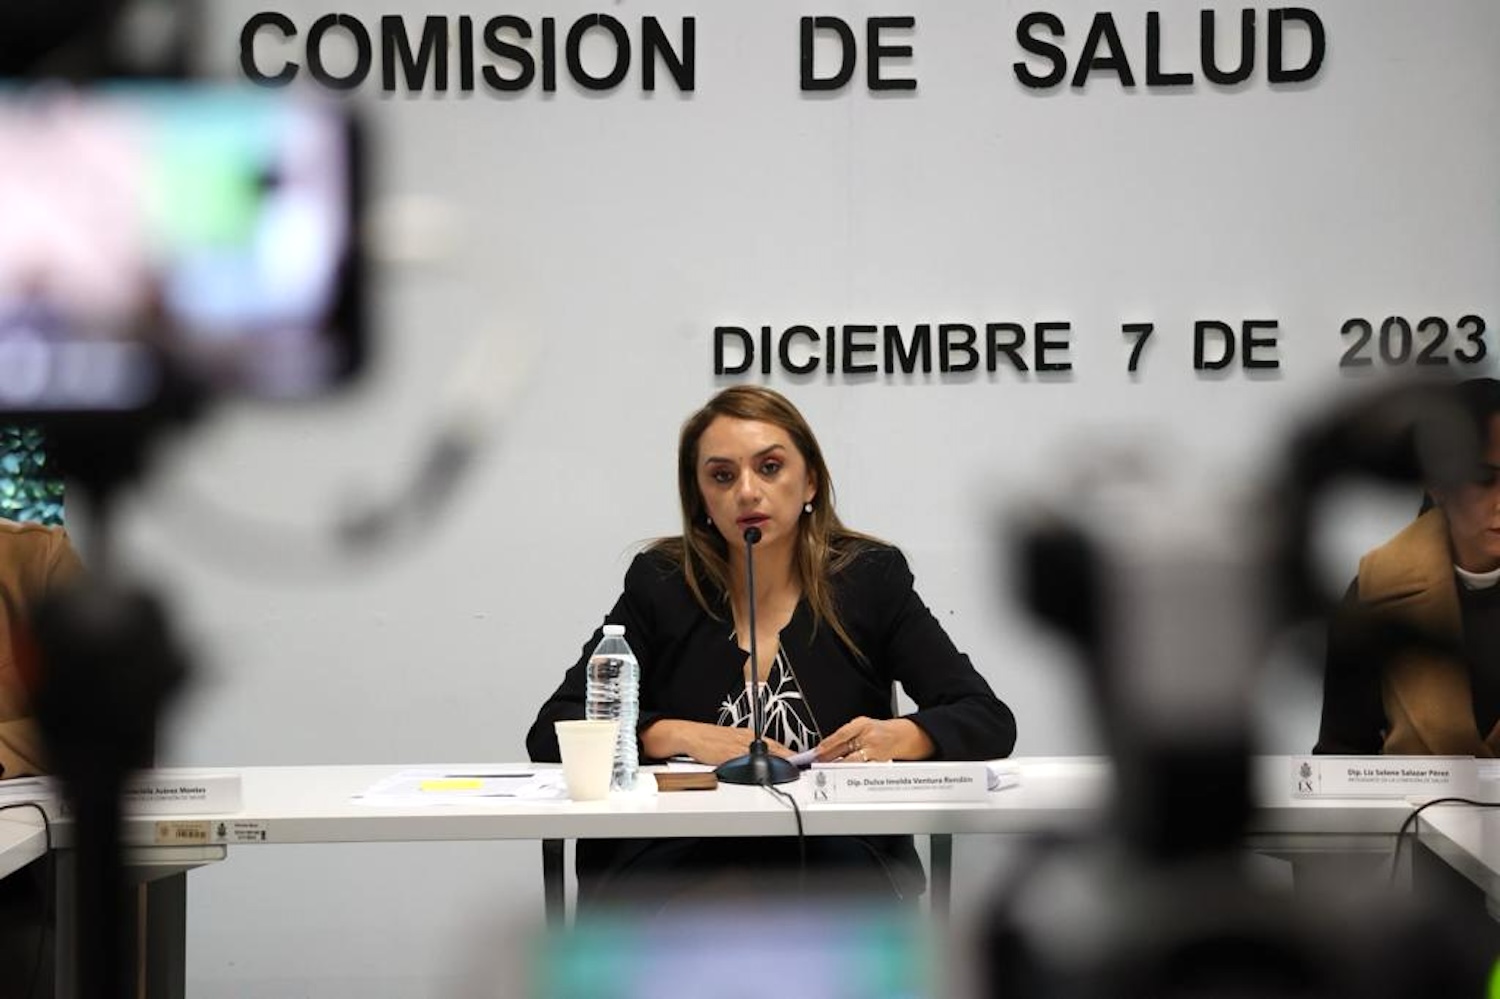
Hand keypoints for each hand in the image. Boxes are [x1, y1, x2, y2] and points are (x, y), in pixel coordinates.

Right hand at [641, 719, 790, 765]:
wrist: (689, 736)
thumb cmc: (707, 741)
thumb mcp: (730, 743)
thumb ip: (745, 750)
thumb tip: (761, 760)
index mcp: (747, 735)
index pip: (773, 744)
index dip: (788, 753)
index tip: (801, 759)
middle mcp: (745, 738)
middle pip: (773, 748)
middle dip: (788, 756)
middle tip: (801, 763)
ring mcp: (738, 746)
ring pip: (763, 752)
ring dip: (778, 759)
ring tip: (791, 766)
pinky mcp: (728, 754)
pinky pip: (748, 759)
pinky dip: (759, 764)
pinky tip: (767, 768)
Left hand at [815, 716, 933, 762]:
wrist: (900, 736)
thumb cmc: (878, 730)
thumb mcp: (861, 725)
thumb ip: (845, 735)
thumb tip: (825, 747)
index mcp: (863, 725)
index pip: (842, 734)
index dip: (828, 744)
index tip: (817, 751)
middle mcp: (869, 738)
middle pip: (846, 750)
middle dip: (829, 758)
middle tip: (817, 763)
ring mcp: (875, 752)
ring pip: (853, 762)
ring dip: (838, 767)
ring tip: (827, 770)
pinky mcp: (878, 763)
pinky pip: (862, 770)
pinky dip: (851, 773)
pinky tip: (842, 775)